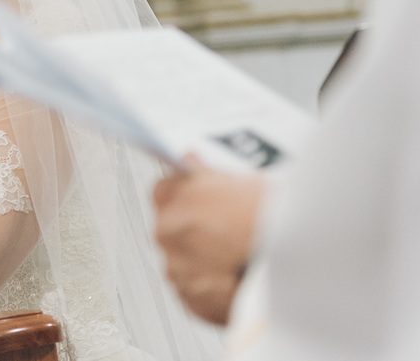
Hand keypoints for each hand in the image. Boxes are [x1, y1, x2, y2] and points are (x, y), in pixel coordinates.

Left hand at [152, 158, 265, 324]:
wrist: (296, 262)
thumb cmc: (273, 218)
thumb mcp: (240, 178)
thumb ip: (205, 171)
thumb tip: (190, 161)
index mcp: (172, 197)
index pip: (165, 191)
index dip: (189, 196)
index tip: (204, 201)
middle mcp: (166, 234)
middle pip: (172, 228)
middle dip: (195, 230)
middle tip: (228, 232)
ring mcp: (177, 270)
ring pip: (184, 262)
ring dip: (203, 261)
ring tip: (240, 259)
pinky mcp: (192, 301)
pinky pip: (196, 293)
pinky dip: (212, 289)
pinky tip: (239, 281)